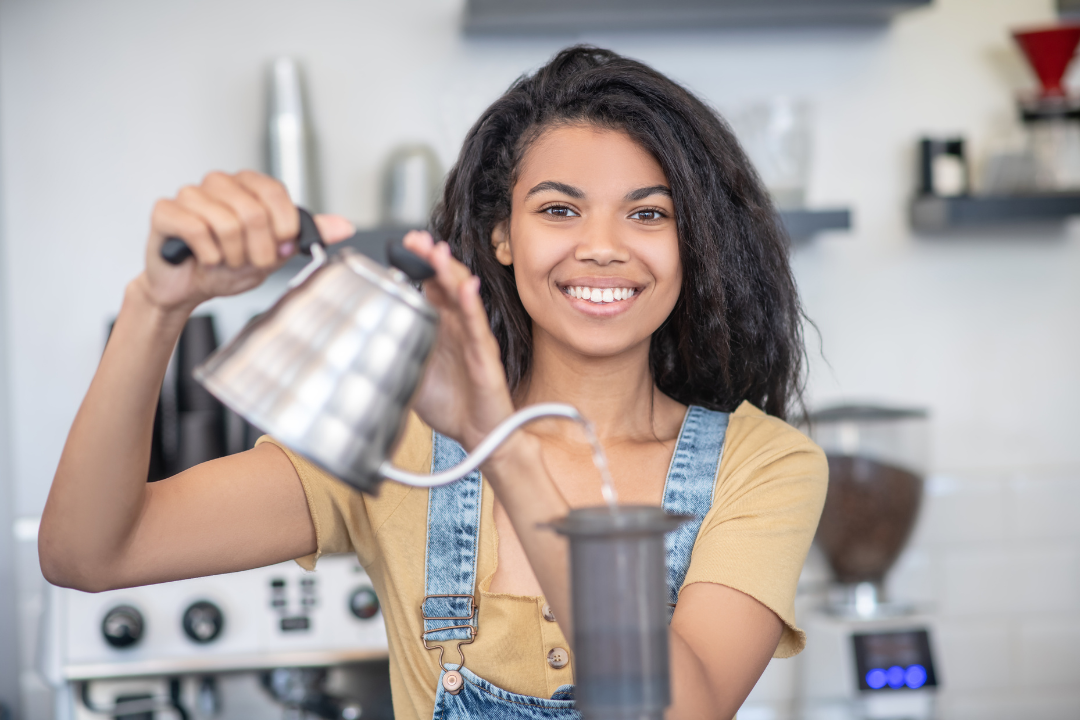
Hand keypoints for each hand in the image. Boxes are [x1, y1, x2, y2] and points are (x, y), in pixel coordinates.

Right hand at [141, 170, 354, 311]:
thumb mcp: (277, 253)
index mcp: (248, 186)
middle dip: (257, 250)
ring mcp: (190, 194)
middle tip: (248, 261)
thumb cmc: (229, 267)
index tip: (279, 246)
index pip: (276, 193)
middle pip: (253, 212)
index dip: (282, 228)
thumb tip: (344, 225)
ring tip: (225, 260)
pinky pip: (197, 230)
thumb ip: (308, 236)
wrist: (189, 288)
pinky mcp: (166, 211)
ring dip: (231, 256)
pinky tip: (204, 258)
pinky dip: (207, 254)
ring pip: (226, 223)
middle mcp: (220, 183)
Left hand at [403, 231, 515, 450]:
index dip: (418, 262)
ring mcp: (473, 338)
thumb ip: (390, 351)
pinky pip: (478, 327)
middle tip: (415, 238)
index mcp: (440, 325)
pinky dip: (472, 306)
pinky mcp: (485, 356)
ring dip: (451, 272)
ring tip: (438, 252)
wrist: (477, 436)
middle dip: (431, 257)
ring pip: (464, 296)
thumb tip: (354, 341)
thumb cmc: (449, 404)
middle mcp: (458, 326)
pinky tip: (466, 288)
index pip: (431, 284)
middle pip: (446, 281)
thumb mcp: (408, 372)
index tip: (402, 244)